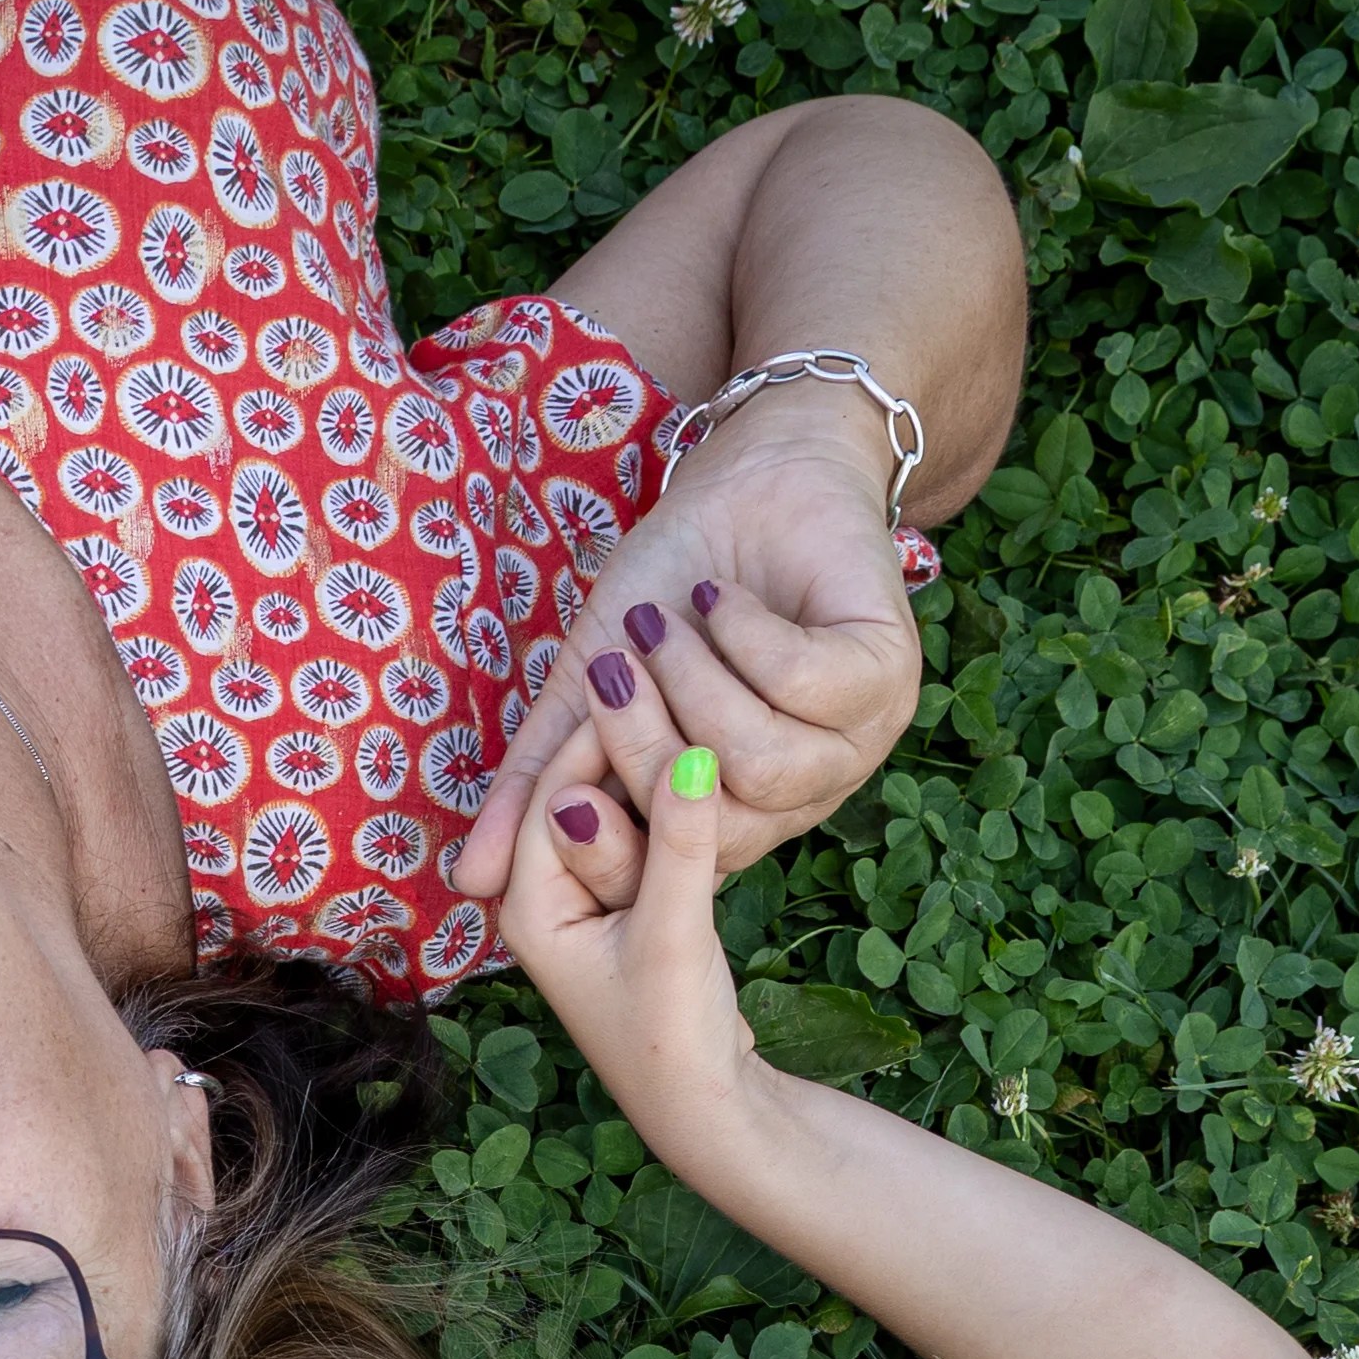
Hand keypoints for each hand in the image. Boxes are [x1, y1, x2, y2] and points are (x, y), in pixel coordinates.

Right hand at [445, 406, 925, 911]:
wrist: (755, 476)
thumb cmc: (674, 580)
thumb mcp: (589, 684)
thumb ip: (540, 777)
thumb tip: (471, 883)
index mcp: (737, 814)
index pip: (675, 872)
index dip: (614, 833)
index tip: (572, 758)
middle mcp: (804, 796)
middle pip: (716, 822)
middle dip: (648, 743)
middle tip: (618, 668)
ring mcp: (855, 741)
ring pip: (760, 761)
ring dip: (696, 682)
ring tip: (669, 627)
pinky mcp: (888, 674)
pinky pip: (803, 686)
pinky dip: (744, 637)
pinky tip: (718, 601)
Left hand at [492, 667, 776, 1161]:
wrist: (703, 1109)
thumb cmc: (671, 1036)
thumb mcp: (675, 934)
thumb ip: (681, 845)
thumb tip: (692, 756)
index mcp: (526, 904)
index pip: (553, 794)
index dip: (600, 734)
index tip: (646, 674)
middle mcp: (542, 897)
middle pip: (579, 794)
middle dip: (623, 739)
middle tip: (669, 667)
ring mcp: (585, 901)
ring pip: (617, 810)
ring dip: (651, 765)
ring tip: (694, 696)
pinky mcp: (628, 907)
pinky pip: (645, 835)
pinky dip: (672, 803)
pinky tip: (708, 759)